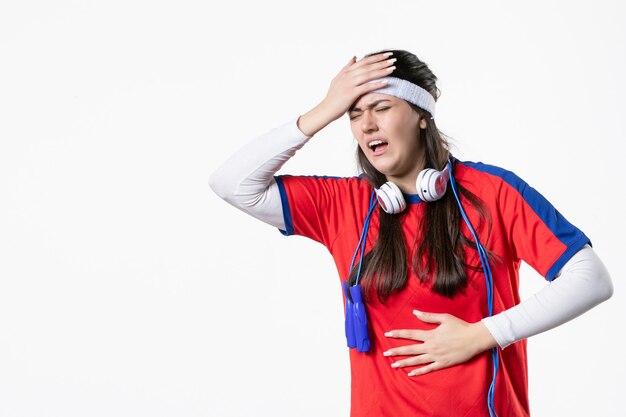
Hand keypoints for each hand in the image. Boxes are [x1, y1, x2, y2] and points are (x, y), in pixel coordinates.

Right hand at [297, 53, 395, 136]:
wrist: (326, 109)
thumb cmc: (333, 96)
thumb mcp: (338, 79)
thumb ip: (347, 68)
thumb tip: (355, 57)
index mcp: (346, 71)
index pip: (364, 61)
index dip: (376, 57)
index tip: (387, 54)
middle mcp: (348, 75)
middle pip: (368, 66)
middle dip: (382, 61)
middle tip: (393, 58)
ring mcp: (349, 84)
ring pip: (368, 74)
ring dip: (381, 71)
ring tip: (392, 68)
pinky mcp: (351, 93)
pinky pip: (366, 87)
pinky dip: (377, 84)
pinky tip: (386, 82)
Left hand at [383, 310, 497, 376]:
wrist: (474, 339)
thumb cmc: (460, 326)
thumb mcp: (444, 318)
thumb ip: (428, 316)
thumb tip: (414, 312)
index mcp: (430, 334)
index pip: (410, 334)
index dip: (398, 334)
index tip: (387, 334)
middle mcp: (431, 346)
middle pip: (410, 349)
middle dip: (396, 351)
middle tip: (385, 354)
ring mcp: (436, 356)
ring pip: (417, 361)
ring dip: (404, 363)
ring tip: (393, 365)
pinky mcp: (443, 363)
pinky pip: (429, 369)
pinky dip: (419, 372)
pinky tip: (410, 374)